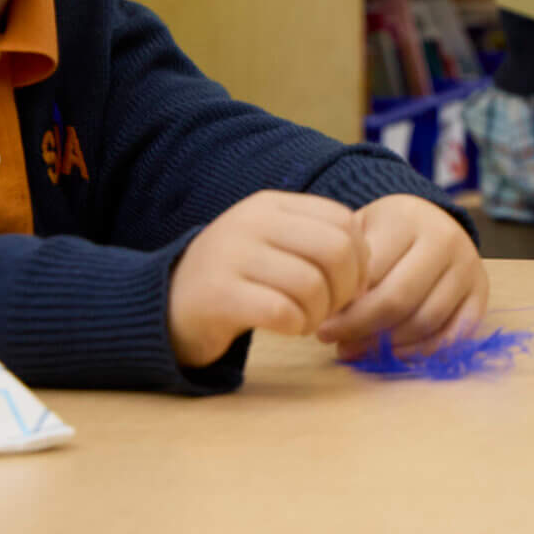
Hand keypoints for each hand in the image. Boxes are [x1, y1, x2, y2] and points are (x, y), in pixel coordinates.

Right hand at [167, 191, 367, 367]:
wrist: (164, 304)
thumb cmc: (235, 278)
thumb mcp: (273, 244)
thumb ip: (317, 242)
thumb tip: (369, 266)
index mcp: (270, 204)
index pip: (343, 220)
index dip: (359, 257)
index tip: (350, 285)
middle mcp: (251, 222)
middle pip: (335, 251)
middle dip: (346, 288)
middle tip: (332, 308)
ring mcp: (232, 256)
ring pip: (312, 285)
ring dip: (320, 313)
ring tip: (306, 320)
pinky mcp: (218, 296)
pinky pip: (283, 312)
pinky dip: (297, 326)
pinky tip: (288, 328)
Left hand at [319, 195, 488, 355]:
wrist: (430, 223)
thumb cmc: (385, 234)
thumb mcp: (360, 234)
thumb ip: (347, 268)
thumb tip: (337, 319)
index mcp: (408, 218)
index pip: (371, 275)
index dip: (343, 308)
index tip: (321, 325)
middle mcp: (446, 238)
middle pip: (399, 300)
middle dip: (361, 329)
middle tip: (336, 341)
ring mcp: (468, 266)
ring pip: (426, 321)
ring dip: (387, 345)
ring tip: (358, 348)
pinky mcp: (481, 293)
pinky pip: (454, 335)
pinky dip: (421, 352)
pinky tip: (393, 354)